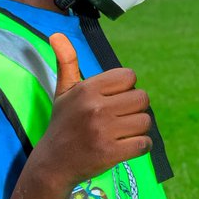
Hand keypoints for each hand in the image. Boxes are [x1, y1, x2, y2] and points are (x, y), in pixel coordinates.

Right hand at [32, 33, 151, 185]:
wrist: (53, 164)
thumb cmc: (62, 124)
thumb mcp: (63, 91)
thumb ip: (67, 62)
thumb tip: (56, 34)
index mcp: (87, 89)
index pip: (129, 77)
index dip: (125, 88)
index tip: (112, 99)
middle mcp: (95, 108)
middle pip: (142, 98)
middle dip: (134, 108)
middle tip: (118, 118)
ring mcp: (104, 132)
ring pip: (145, 121)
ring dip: (138, 128)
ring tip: (121, 132)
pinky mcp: (111, 153)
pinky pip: (144, 143)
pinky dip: (140, 146)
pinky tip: (126, 146)